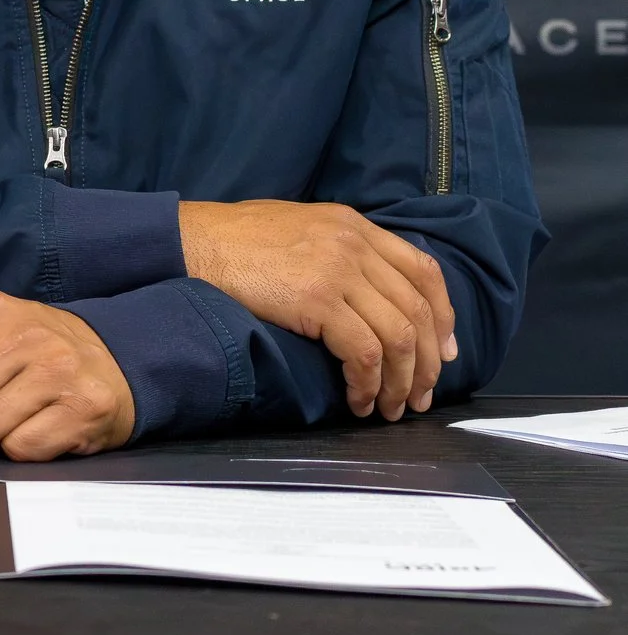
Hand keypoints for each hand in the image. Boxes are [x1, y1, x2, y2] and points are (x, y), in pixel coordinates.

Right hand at [179, 200, 456, 421]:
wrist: (191, 242)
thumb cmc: (232, 240)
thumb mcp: (298, 228)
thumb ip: (336, 249)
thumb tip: (363, 290)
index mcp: (353, 225)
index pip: (424, 271)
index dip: (443, 317)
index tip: (443, 352)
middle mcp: (354, 245)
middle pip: (419, 309)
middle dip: (427, 362)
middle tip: (419, 396)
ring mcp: (338, 270)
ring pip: (399, 336)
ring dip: (401, 381)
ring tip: (389, 408)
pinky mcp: (317, 299)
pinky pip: (364, 352)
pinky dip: (368, 383)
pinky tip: (356, 400)